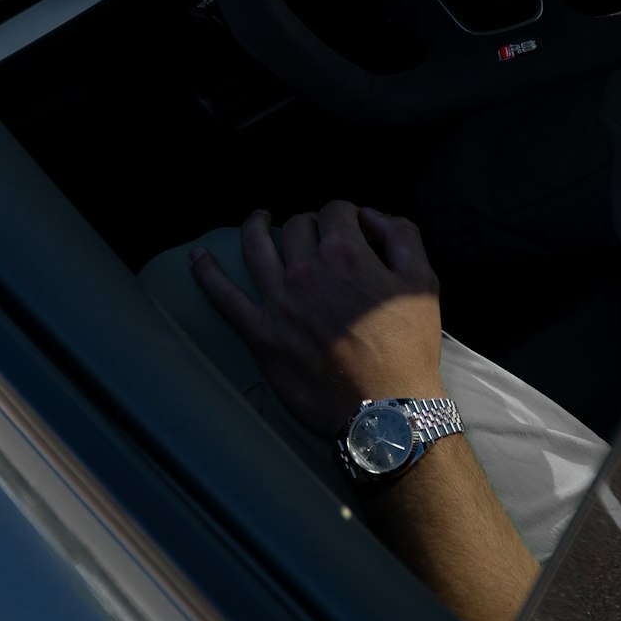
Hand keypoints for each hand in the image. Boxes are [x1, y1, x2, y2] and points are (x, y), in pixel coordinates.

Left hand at [189, 200, 444, 437]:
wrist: (385, 409)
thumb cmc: (407, 346)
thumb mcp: (422, 282)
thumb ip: (401, 236)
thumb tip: (372, 216)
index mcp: (345, 253)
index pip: (335, 211)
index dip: (346, 215)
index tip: (352, 229)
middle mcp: (305, 270)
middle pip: (296, 226)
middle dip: (308, 224)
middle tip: (316, 237)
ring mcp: (277, 301)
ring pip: (255, 246)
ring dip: (254, 226)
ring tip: (257, 219)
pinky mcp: (260, 333)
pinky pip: (223, 296)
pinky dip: (207, 273)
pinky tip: (198, 257)